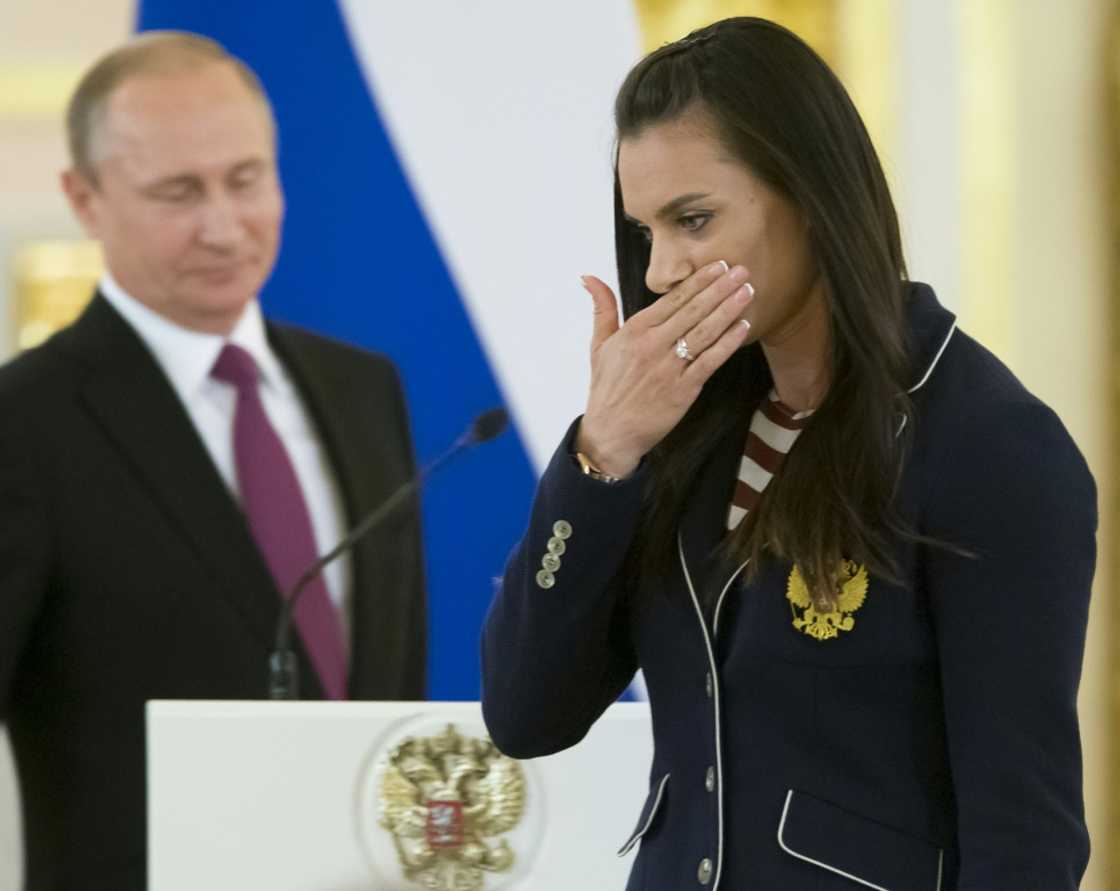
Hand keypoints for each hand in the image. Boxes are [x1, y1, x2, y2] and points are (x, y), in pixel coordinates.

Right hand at [575, 261, 754, 476]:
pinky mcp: (683, 390)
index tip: (718, 265)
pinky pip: (710, 361)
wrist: (611, 432)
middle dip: (720, 288)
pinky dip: (728, 343)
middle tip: (742, 270)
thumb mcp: (599, 344)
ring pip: (705, 332)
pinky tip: (743, 327)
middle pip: (694, 310)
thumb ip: (602, 308)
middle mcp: (653, 346)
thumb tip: (589, 277)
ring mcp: (669, 368)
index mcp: (635, 331)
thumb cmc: (607, 387)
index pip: (673, 299)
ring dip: (729, 310)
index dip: (699, 281)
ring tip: (748, 291)